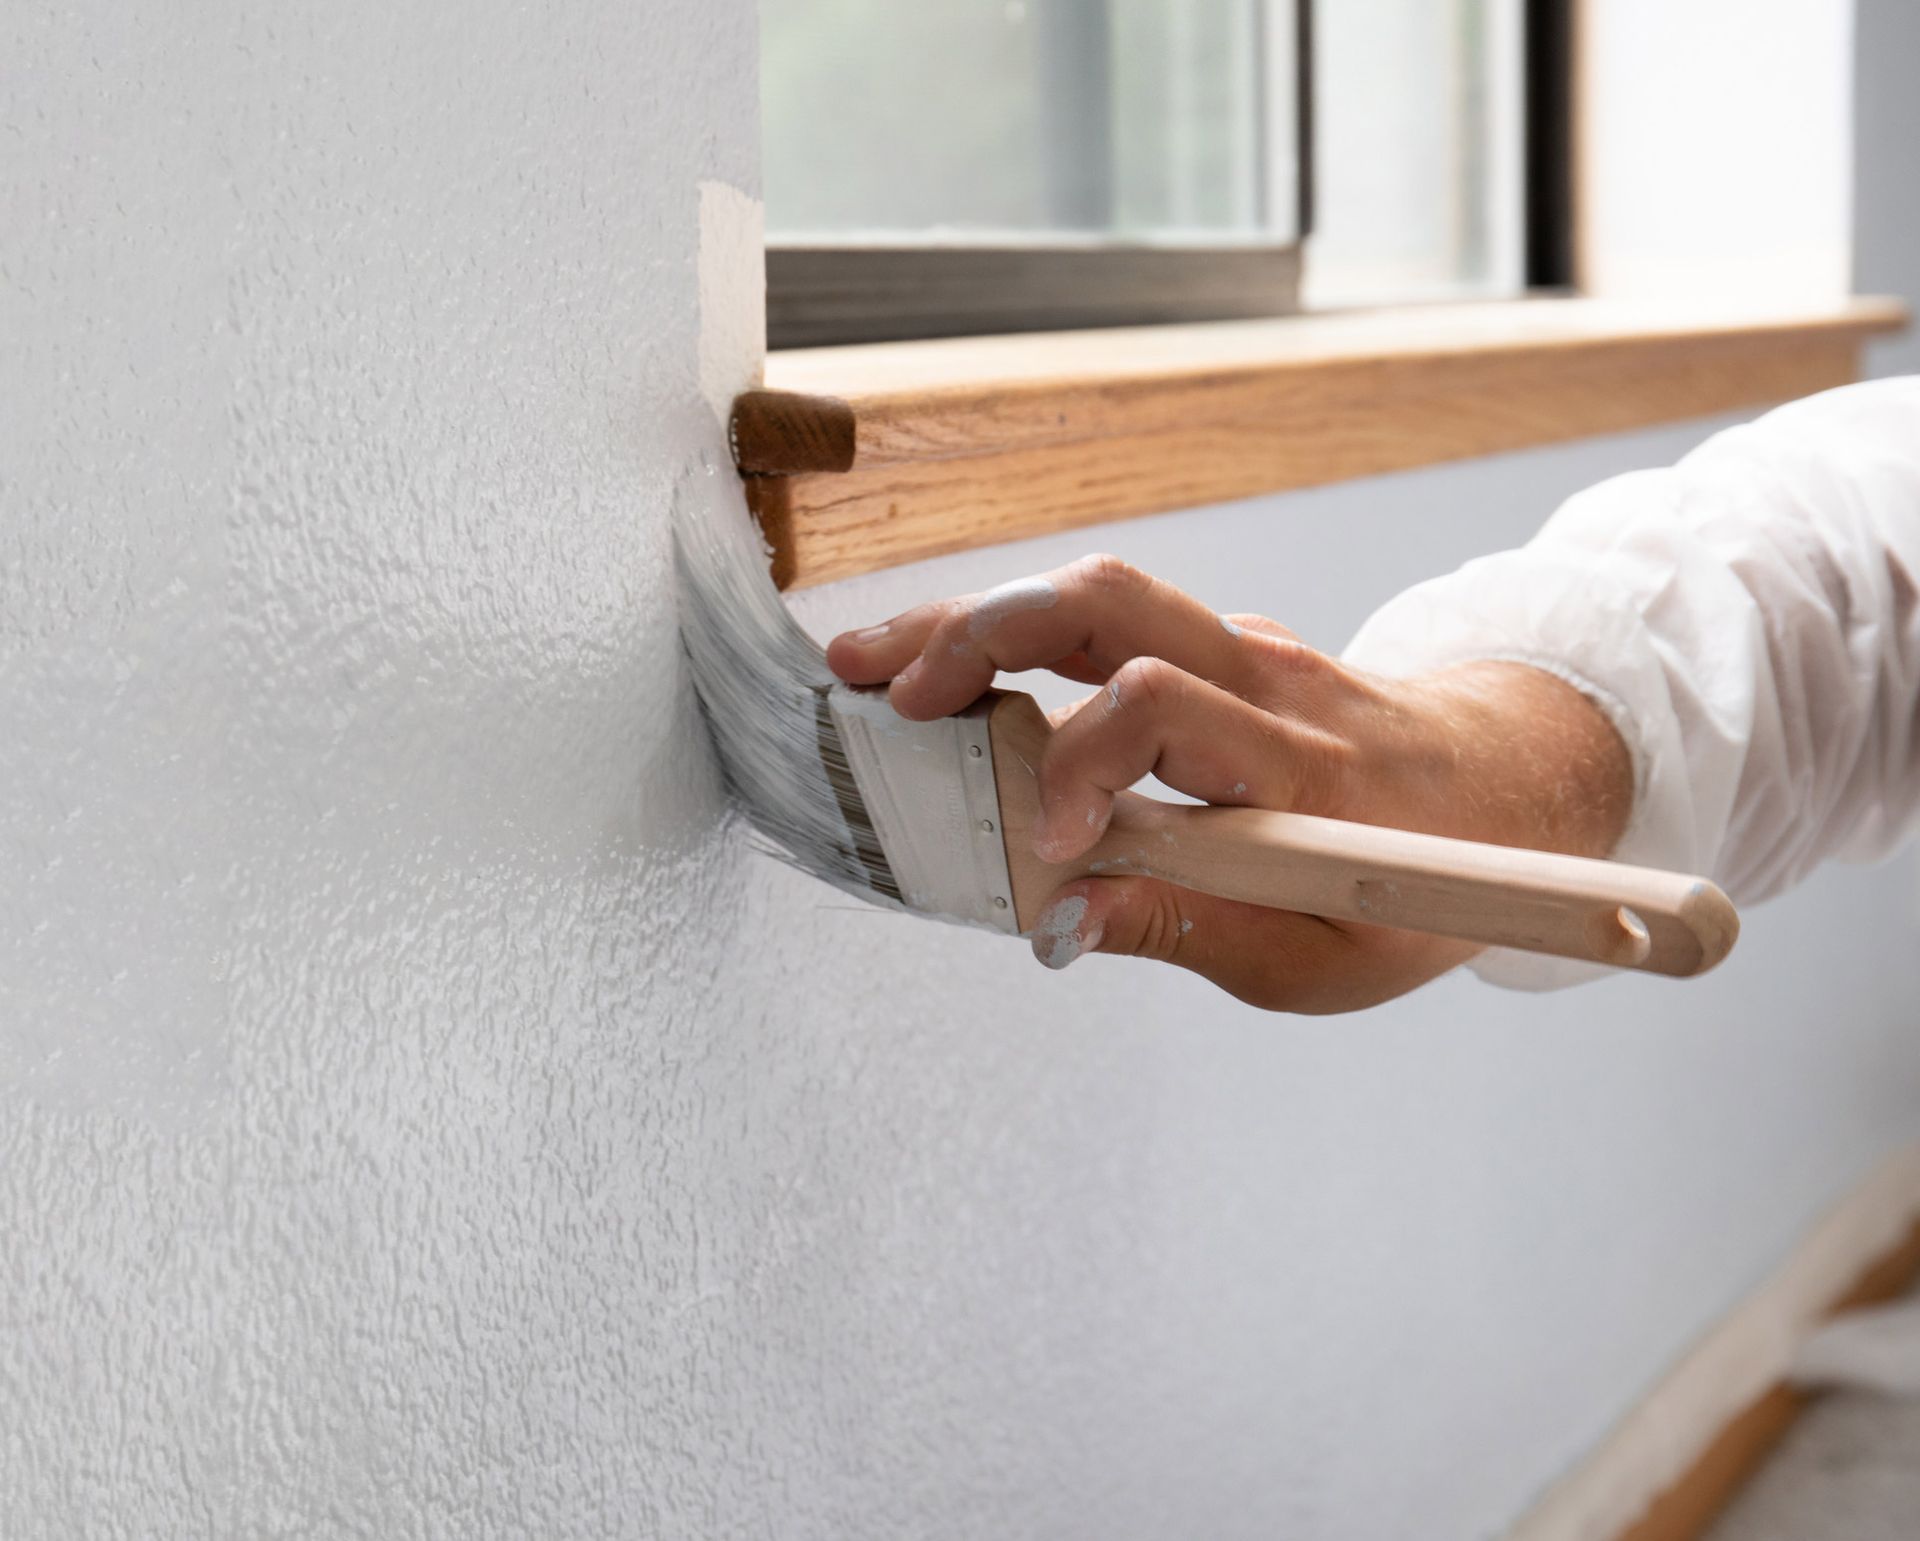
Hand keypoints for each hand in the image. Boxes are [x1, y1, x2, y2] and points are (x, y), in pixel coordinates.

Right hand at [826, 555, 1632, 1012]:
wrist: (1510, 788)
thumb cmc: (1418, 887)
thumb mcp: (1317, 955)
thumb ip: (1184, 929)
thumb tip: (1059, 919)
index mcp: (1299, 770)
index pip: (1159, 711)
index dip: (1074, 768)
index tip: (1036, 846)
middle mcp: (1267, 682)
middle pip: (1108, 604)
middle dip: (980, 634)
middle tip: (883, 688)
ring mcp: (1247, 648)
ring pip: (1099, 592)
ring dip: (977, 618)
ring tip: (879, 663)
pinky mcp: (1226, 646)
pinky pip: (1114, 618)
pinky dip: (1021, 633)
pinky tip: (954, 674)